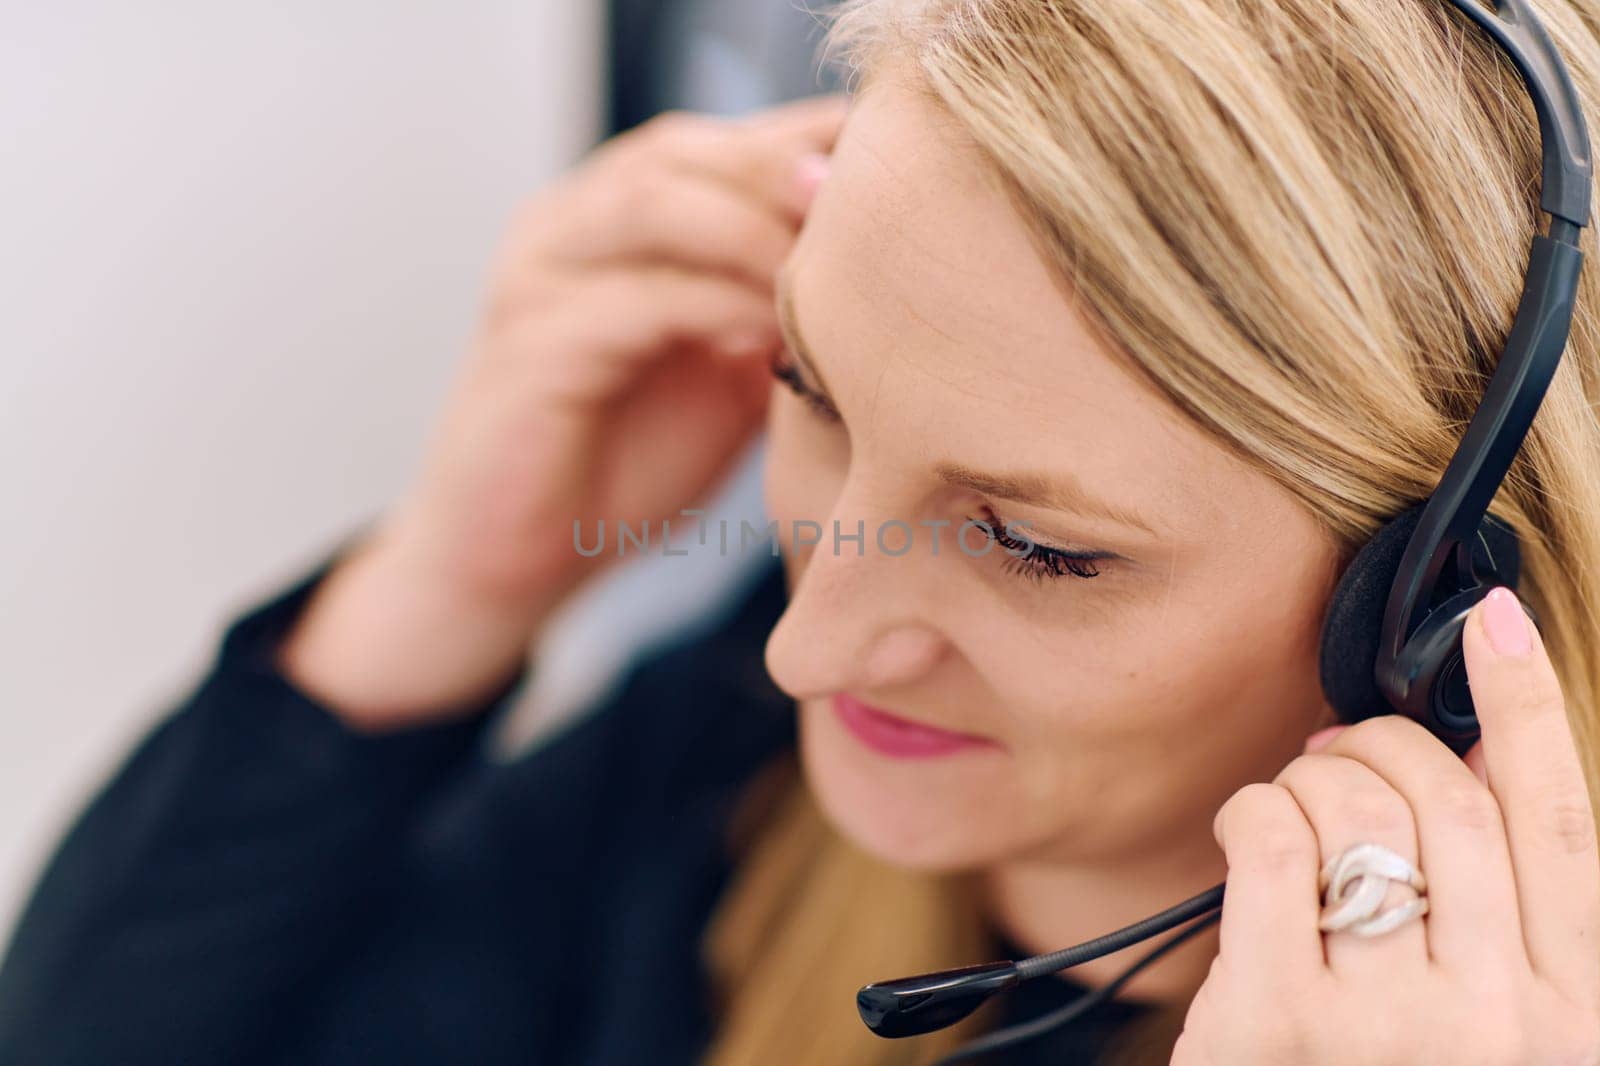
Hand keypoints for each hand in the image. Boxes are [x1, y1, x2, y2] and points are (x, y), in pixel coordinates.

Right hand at [278, 94, 848, 726]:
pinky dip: (706, 306)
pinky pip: (625, 302)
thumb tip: (883, 265)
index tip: (898, 176)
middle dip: (779, 168)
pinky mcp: (526, 346)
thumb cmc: (629, 460)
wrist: (519, 559)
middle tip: (862, 199)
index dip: (807, 145)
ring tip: (823, 260)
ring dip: (747, 226)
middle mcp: (571, 224)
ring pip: (650, 204)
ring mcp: (538, 276)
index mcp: (620, 217)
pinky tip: (765, 334)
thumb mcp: (729, 371)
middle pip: (682, 152)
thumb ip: (781, 309)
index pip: (720, 144)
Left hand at [1171, 587, 1599, 1064]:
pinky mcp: (1278, 1024)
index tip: (1496, 620)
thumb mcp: (1481, 1020)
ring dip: (1313, 774)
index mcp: (1566, 1013)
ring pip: (1358, 809)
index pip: (1559, 823)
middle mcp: (1498, 1021)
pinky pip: (1270, 844)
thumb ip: (1492, 907)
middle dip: (1383, 742)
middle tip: (1341, 750)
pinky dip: (1253, 810)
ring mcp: (1388, 1026)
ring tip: (1295, 801)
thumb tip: (1457, 762)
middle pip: (1449, 800)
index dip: (1529, 703)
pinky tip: (1248, 834)